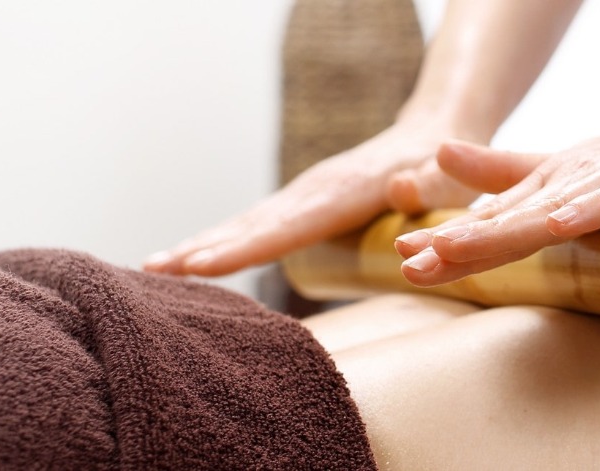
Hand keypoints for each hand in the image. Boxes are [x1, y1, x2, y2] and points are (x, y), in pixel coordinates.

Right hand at [144, 121, 479, 275]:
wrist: (431, 137)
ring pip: (245, 222)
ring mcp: (304, 194)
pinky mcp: (303, 201)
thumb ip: (429, 185)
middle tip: (154, 273)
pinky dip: (220, 240)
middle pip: (251, 224)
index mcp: (341, 192)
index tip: (200, 264)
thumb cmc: (442, 170)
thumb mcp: (446, 178)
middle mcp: (313, 191)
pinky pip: (256, 224)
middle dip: (203, 248)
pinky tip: (192, 258)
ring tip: (154, 268)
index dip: (244, 248)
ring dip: (200, 243)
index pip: (286, 226)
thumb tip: (402, 187)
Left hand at [393, 107, 599, 286]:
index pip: (495, 218)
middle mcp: (575, 176)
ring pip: (552, 207)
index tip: (402, 256)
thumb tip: (443, 156)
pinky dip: (590, 208)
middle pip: (510, 215)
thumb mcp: (573, 173)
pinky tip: (560, 222)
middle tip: (410, 261)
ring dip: (503, 228)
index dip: (451, 237)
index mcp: (554, 182)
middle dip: (459, 240)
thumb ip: (510, 171)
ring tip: (455, 247)